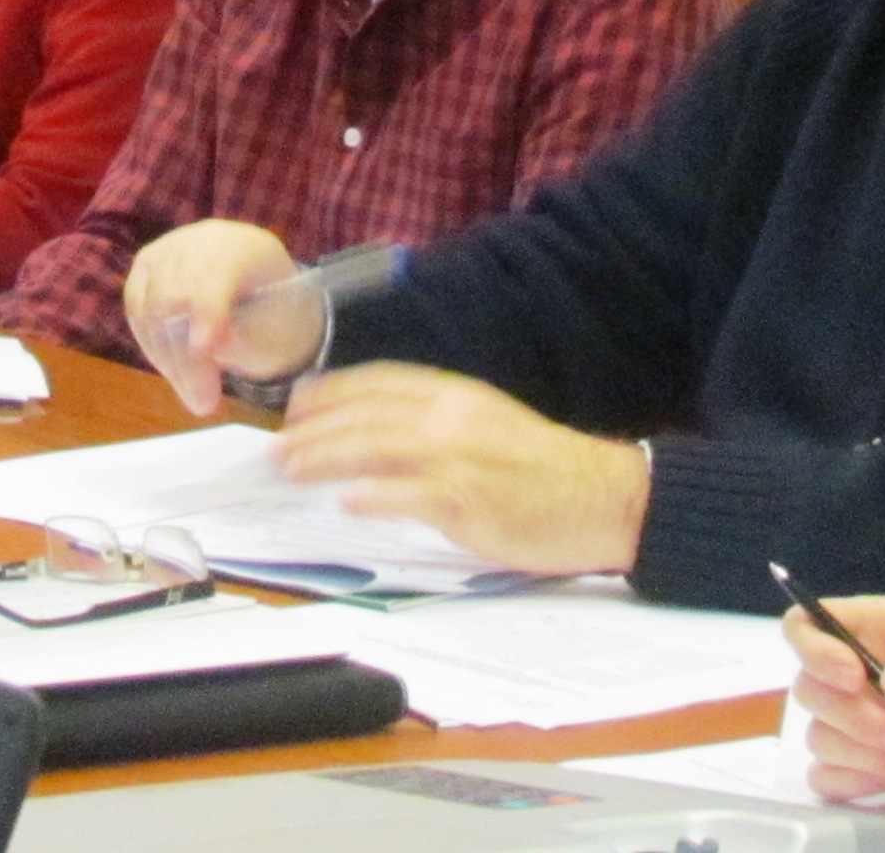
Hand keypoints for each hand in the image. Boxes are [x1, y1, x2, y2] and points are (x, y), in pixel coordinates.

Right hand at [124, 220, 319, 413]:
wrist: (257, 292)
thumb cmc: (273, 316)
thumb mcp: (280, 334)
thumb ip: (250, 342)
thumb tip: (211, 348)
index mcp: (245, 246)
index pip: (217, 271)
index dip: (208, 308)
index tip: (206, 349)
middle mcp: (198, 241)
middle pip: (175, 292)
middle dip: (185, 354)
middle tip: (203, 404)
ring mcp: (166, 251)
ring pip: (150, 305)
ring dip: (168, 360)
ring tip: (196, 396)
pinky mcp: (144, 270)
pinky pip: (137, 310)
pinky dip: (153, 348)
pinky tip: (177, 372)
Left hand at [272, 361, 646, 574]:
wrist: (604, 497)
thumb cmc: (545, 469)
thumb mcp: (488, 423)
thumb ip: (438, 420)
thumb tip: (380, 431)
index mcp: (458, 396)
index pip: (380, 382)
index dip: (333, 391)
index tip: (299, 403)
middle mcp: (453, 419)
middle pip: (366, 415)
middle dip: (315, 428)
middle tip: (280, 446)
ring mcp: (460, 458)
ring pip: (375, 448)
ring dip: (325, 458)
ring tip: (293, 469)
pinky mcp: (470, 500)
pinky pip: (409, 494)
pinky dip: (373, 496)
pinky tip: (347, 502)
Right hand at [788, 595, 884, 799]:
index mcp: (863, 630)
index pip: (803, 626)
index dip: (814, 650)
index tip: (853, 675)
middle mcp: (844, 674)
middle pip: (807, 689)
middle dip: (855, 717)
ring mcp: (846, 722)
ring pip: (818, 737)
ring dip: (864, 752)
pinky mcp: (854, 763)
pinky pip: (827, 777)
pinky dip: (857, 781)